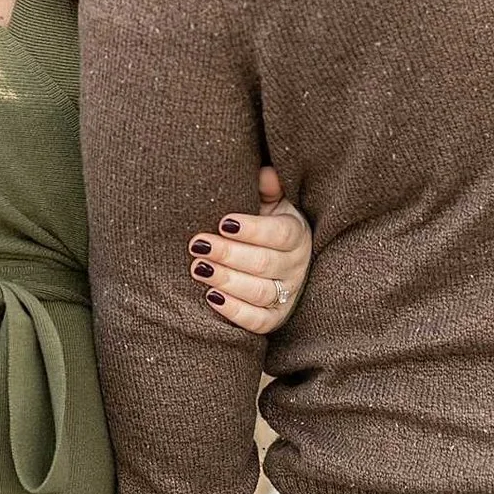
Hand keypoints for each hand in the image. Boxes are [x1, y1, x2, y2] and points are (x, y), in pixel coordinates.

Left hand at [193, 166, 311, 333]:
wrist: (274, 259)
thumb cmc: (264, 223)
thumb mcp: (271, 202)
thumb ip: (268, 188)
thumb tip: (264, 172)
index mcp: (297, 234)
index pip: (280, 234)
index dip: (253, 229)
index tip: (223, 222)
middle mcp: (296, 266)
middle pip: (264, 263)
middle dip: (228, 254)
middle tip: (197, 245)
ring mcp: (287, 294)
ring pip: (260, 292)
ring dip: (227, 281)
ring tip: (198, 268)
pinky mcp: (274, 318)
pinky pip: (258, 321)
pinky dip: (235, 312)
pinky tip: (210, 297)